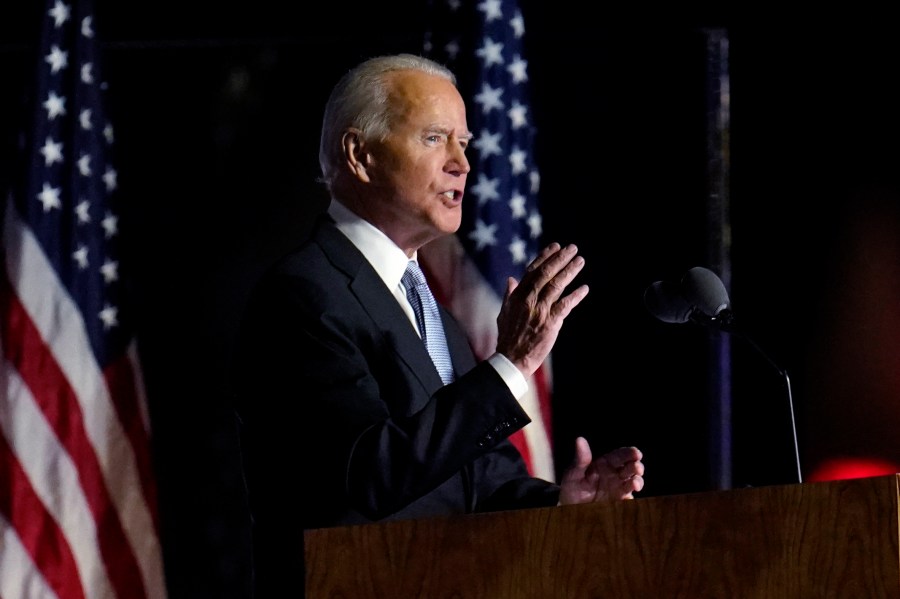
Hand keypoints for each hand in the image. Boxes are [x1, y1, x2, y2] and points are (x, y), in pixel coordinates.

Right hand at [495, 243, 588, 376]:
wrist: (511, 357)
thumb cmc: (508, 336)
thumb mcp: (504, 312)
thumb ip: (509, 294)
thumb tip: (511, 279)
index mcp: (518, 295)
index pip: (533, 270)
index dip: (545, 257)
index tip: (556, 246)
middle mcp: (528, 299)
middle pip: (546, 274)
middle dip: (560, 259)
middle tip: (572, 248)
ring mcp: (540, 310)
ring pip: (556, 286)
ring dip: (569, 272)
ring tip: (580, 261)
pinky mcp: (550, 323)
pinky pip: (565, 306)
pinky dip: (575, 296)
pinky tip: (584, 289)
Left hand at [558, 437, 643, 504]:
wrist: (569, 507)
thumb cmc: (571, 485)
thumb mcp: (573, 472)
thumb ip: (580, 459)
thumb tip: (579, 439)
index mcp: (606, 463)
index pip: (621, 455)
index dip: (630, 452)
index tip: (636, 453)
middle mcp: (615, 474)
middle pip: (631, 467)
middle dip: (637, 467)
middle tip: (637, 468)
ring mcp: (618, 488)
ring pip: (633, 482)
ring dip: (637, 482)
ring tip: (635, 484)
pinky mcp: (617, 502)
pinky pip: (627, 499)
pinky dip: (630, 499)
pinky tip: (628, 499)